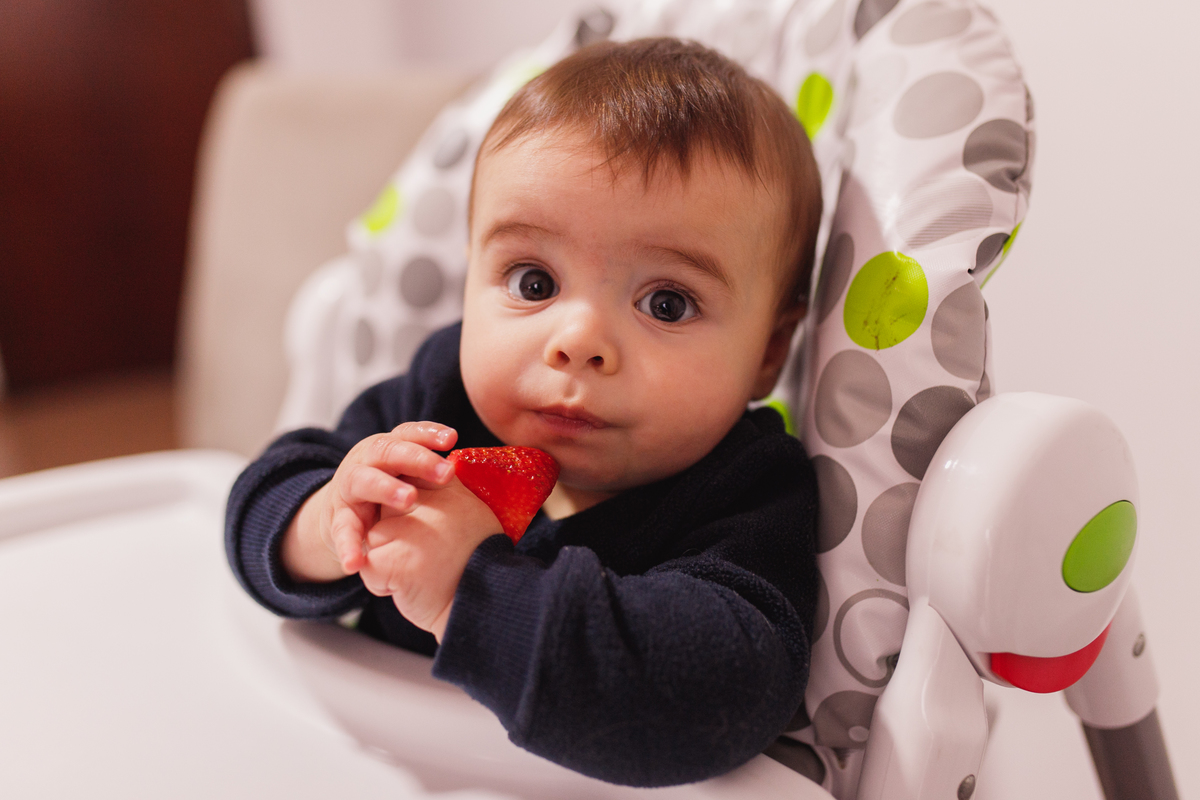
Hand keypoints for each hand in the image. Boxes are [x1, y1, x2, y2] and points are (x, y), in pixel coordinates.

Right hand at [281, 421, 459, 582]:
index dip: (428, 434)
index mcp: (388, 449)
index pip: (408, 434)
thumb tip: (474, 474)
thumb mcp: (407, 478)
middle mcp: (366, 461)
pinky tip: (357, 563)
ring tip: (409, 499)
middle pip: (388, 451)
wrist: (342, 516)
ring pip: (364, 480)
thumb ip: (432, 473)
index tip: (452, 439)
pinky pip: (343, 531)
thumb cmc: (388, 493)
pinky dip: (349, 546)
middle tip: (444, 473)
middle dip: (418, 459)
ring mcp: (350, 488)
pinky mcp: (338, 518)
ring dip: (387, 487)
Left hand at [359, 476, 502, 639]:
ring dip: (387, 561)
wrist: (485, 605)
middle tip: (428, 557)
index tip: (427, 531)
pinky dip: (382, 584)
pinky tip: (411, 587)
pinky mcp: (396, 560)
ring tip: (421, 573)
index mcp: (446, 488)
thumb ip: (440, 496)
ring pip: (374, 539)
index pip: (406, 484)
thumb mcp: (468, 513)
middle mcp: (429, 503)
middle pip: (386, 512)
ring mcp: (411, 530)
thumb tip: (413, 485)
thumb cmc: (473, 563)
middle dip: (395, 537)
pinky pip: (370, 567)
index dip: (408, 512)